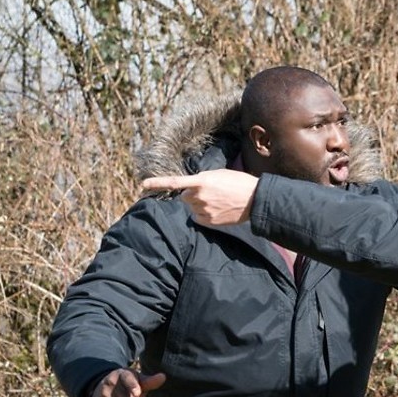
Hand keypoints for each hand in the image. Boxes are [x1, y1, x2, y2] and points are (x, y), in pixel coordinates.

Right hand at [91, 369, 165, 396]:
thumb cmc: (127, 384)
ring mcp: (103, 396)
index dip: (133, 386)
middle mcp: (110, 384)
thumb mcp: (137, 380)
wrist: (102, 389)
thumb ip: (149, 381)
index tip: (137, 393)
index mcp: (122, 374)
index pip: (128, 379)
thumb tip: (163, 377)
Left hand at [141, 169, 257, 225]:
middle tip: (209, 192)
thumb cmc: (239, 183)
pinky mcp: (210, 221)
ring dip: (199, 204)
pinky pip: (198, 218)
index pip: (174, 182)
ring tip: (217, 201)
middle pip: (185, 196)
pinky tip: (217, 210)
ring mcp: (204, 210)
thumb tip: (192, 188)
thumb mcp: (219, 174)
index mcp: (202, 181)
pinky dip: (204, 214)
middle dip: (192, 194)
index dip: (157, 183)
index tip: (143, 185)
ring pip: (192, 208)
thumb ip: (202, 180)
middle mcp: (200, 196)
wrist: (254, 199)